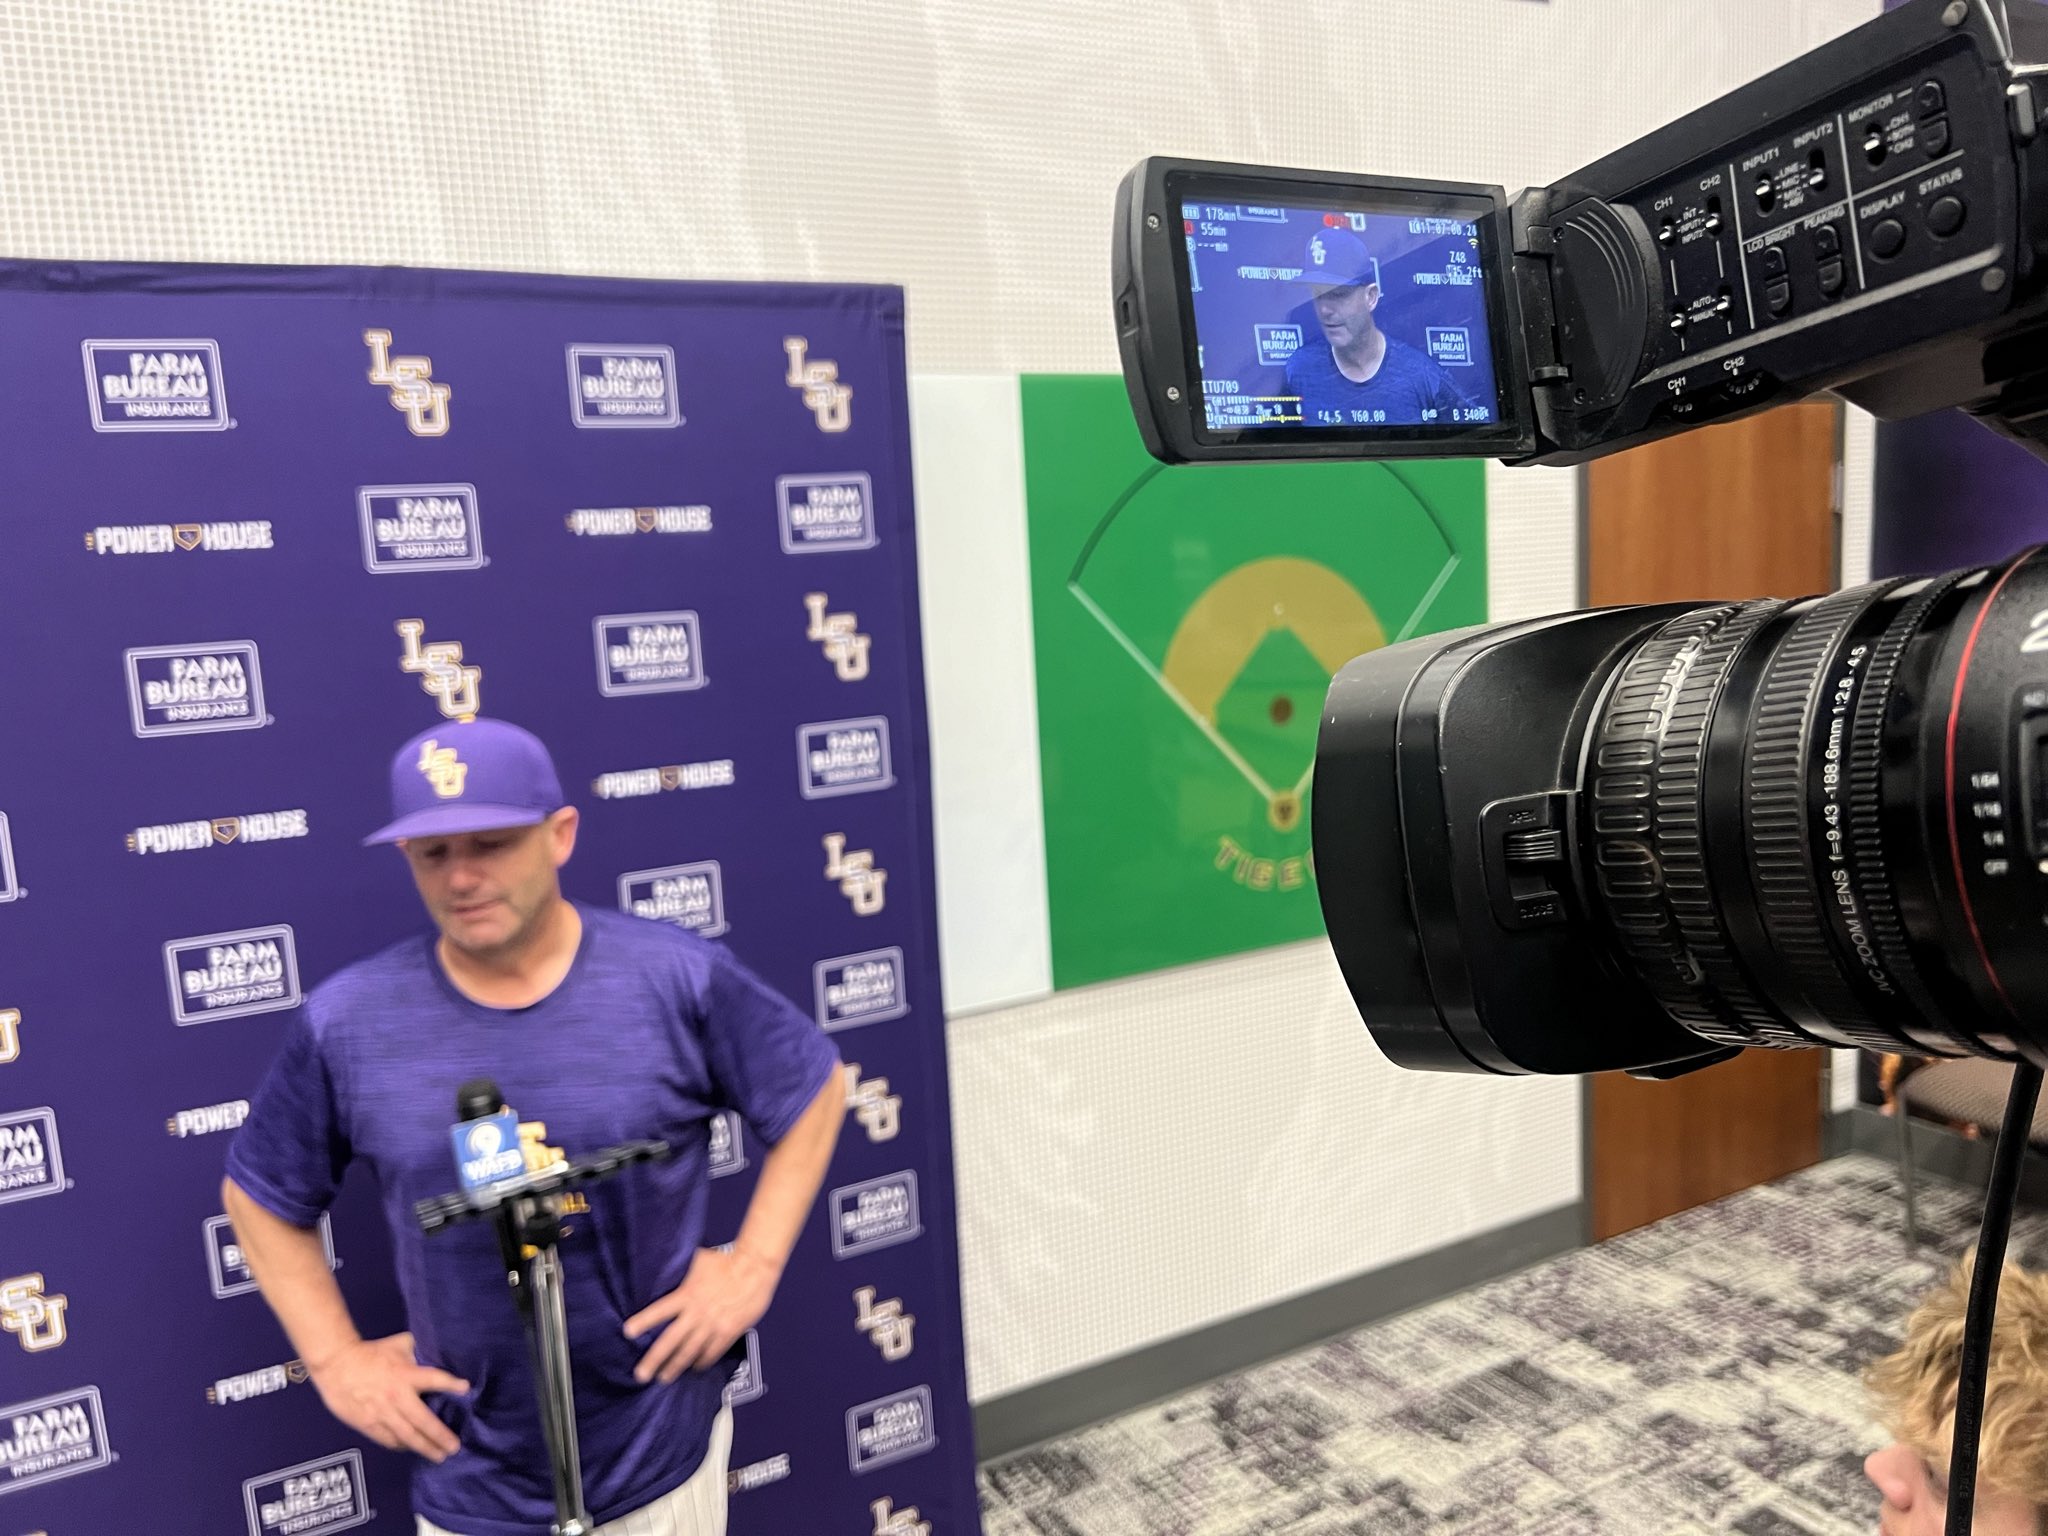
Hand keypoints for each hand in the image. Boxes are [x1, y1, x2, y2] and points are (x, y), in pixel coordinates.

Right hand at [307, 1333, 468, 1462]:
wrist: (336, 1365)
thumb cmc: (370, 1352)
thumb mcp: (399, 1344)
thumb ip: (417, 1351)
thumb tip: (432, 1352)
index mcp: (406, 1375)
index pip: (433, 1379)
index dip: (450, 1384)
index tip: (465, 1389)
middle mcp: (397, 1398)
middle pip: (423, 1421)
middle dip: (440, 1436)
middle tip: (454, 1448)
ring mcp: (382, 1414)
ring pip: (406, 1436)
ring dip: (423, 1447)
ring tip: (438, 1456)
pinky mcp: (368, 1424)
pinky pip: (388, 1439)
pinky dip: (401, 1446)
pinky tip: (410, 1450)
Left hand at [624, 1247, 779, 1383]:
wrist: (755, 1268)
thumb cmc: (728, 1261)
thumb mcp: (699, 1261)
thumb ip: (684, 1272)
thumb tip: (670, 1265)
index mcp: (687, 1294)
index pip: (660, 1311)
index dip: (643, 1322)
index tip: (628, 1332)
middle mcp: (697, 1313)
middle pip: (671, 1341)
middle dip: (654, 1360)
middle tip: (641, 1374)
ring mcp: (713, 1325)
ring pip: (689, 1352)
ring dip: (675, 1367)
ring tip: (664, 1378)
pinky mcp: (728, 1332)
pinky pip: (712, 1352)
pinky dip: (702, 1362)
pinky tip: (695, 1368)